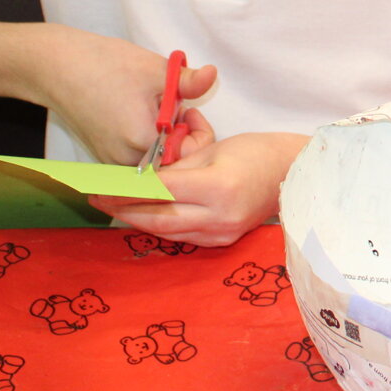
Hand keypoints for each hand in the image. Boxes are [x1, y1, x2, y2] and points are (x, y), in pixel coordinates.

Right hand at [33, 29, 215, 166]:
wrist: (57, 68)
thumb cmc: (105, 65)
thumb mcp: (155, 70)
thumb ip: (189, 82)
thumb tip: (214, 76)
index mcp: (141, 143)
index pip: (189, 157)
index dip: (199, 134)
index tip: (192, 110)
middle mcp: (125, 162)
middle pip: (173, 165)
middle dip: (184, 139)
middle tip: (181, 108)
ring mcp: (111, 165)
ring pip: (155, 165)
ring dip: (167, 143)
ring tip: (160, 111)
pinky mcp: (103, 161)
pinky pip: (137, 162)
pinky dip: (148, 145)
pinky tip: (144, 119)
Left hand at [90, 113, 307, 247]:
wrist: (293, 173)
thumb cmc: (255, 152)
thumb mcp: (213, 150)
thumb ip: (177, 168)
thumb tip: (141, 180)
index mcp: (217, 187)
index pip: (159, 192)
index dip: (126, 191)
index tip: (101, 185)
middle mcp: (219, 216)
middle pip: (158, 218)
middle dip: (123, 210)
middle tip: (97, 200)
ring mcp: (222, 233)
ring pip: (167, 232)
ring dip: (137, 220)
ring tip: (113, 208)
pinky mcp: (223, 241)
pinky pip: (182, 236)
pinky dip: (160, 226)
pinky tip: (143, 216)